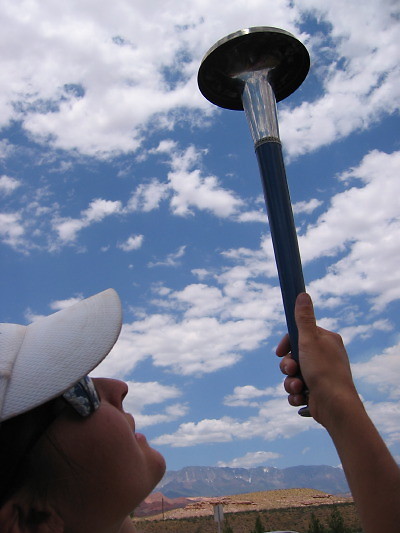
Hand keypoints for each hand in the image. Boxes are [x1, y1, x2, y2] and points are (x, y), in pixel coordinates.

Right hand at [276, 293, 358, 425]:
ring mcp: (321, 375)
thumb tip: (302, 294)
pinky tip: (302, 398)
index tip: (279, 351)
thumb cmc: (324, 372)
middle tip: (291, 370)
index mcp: (327, 341)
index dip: (287, 344)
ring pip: (293, 374)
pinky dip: (296, 394)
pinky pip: (297, 390)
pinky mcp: (316, 392)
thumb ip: (304, 318)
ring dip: (290, 382)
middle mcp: (325, 356)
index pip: (300, 334)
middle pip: (294, 356)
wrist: (335, 407)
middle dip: (287, 366)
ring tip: (298, 388)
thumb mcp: (309, 340)